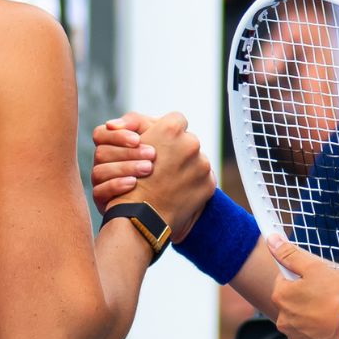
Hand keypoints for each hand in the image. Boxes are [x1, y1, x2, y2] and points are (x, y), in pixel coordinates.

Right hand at [91, 112, 156, 206]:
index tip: (137, 139)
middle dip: (127, 152)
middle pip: (101, 152)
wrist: (168, 197)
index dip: (117, 135)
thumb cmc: (161, 161)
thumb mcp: (155, 137)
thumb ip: (140, 123)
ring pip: (99, 171)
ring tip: (149, 168)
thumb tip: (113, 123)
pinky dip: (116, 185)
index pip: (100, 134)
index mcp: (111, 146)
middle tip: (152, 154)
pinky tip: (134, 183)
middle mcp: (102, 163)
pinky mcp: (102, 201)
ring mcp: (100, 183)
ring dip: (125, 167)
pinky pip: (99, 192)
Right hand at [109, 112, 214, 240]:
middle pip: (187, 140)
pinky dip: (193, 184)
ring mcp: (202, 164)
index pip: (176, 120)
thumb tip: (148, 120)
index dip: (166, 133)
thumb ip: (141, 125)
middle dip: (177, 151)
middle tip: (162, 165)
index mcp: (171, 129)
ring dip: (185, 168)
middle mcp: (191, 143)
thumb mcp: (130, 147)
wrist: (141, 219)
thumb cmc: (130, 181)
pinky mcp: (209, 184)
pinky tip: (178, 191)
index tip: (159, 145)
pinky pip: (203, 179)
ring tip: (169, 181)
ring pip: (196, 160)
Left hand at [267, 235, 338, 338]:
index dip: (299, 280)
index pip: (283, 283)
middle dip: (305, 301)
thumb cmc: (337, 295)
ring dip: (312, 320)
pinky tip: (334, 330)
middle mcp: (283, 320)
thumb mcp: (314, 267)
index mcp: (281, 297)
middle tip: (327, 298)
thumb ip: (290, 254)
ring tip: (332, 315)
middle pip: (291, 306)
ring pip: (301, 325)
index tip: (315, 282)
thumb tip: (271, 241)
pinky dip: (320, 337)